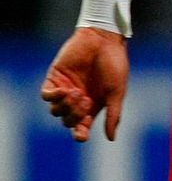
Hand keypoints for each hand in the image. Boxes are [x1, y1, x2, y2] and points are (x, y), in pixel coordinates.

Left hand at [41, 27, 129, 142]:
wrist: (104, 42)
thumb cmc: (115, 66)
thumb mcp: (117, 93)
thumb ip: (113, 115)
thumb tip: (110, 138)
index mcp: (92, 107)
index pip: (81, 128)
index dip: (80, 134)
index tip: (82, 135)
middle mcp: (77, 101)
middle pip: (67, 121)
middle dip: (75, 115)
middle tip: (86, 99)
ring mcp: (65, 90)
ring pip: (55, 110)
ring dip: (65, 106)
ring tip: (78, 92)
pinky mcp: (55, 78)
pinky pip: (46, 95)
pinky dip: (53, 97)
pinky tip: (64, 91)